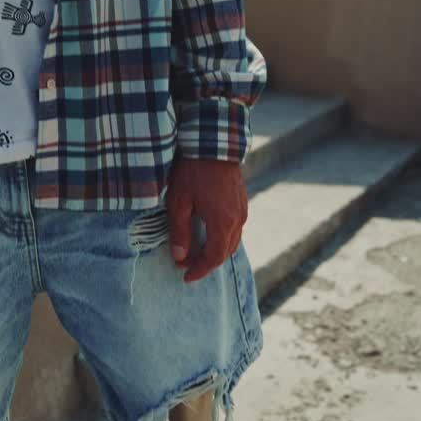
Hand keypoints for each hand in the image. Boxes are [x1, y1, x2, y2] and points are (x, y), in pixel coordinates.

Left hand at [167, 158, 247, 282]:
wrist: (213, 143)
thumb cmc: (192, 171)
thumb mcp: (178, 202)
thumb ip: (179, 232)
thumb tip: (179, 258)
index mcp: (223, 223)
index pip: (214, 258)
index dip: (200, 270)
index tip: (185, 277)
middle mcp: (238, 220)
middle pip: (225, 252)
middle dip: (206, 263)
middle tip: (186, 265)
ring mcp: (242, 210)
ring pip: (232, 241)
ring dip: (215, 251)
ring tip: (196, 254)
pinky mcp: (242, 202)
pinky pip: (235, 229)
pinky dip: (222, 239)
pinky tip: (208, 235)